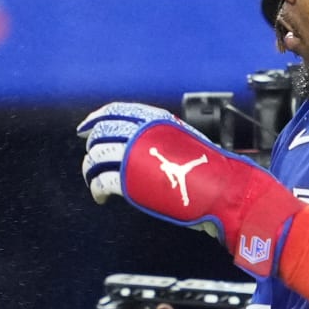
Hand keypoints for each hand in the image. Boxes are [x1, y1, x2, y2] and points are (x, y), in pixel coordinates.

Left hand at [77, 101, 299, 276]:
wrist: (223, 189)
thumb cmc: (208, 170)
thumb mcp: (182, 140)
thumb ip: (159, 139)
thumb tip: (140, 144)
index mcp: (155, 119)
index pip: (116, 110)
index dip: (95, 118)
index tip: (84, 128)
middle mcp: (143, 132)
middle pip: (102, 133)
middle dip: (92, 147)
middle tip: (91, 162)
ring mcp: (136, 155)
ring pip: (97, 157)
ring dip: (90, 170)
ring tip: (94, 181)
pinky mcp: (131, 180)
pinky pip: (102, 181)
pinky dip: (96, 189)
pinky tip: (100, 198)